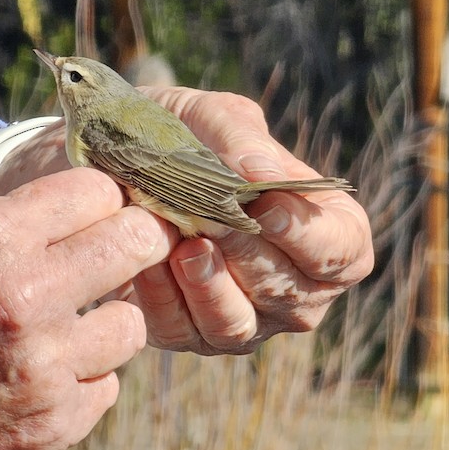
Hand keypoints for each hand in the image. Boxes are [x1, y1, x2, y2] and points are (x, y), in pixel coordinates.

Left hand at [0, 95, 371, 356]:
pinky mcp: (187, 334)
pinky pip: (182, 332)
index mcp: (321, 229)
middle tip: (210, 221)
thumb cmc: (178, 133)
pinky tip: (145, 264)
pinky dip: (163, 299)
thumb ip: (240, 137)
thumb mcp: (208, 116)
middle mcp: (292, 286)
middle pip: (292, 295)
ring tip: (181, 248)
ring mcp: (243, 317)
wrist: (104, 159)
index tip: (267, 207)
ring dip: (208, 288)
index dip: (312, 237)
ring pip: (238, 325)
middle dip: (249, 257)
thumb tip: (262, 173)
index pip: (344, 251)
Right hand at [0, 168, 171, 449]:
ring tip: (64, 335)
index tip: (101, 213)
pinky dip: (80, 385)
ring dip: (105, 326)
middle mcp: (25, 296)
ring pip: (131, 325)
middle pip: (138, 243)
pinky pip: (105, 388)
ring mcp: (44, 368)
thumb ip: (5, 232)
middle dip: (133, 246)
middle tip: (119, 259)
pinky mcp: (53, 428)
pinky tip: (36, 386)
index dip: (103, 200)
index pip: (98, 190)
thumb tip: (86, 211)